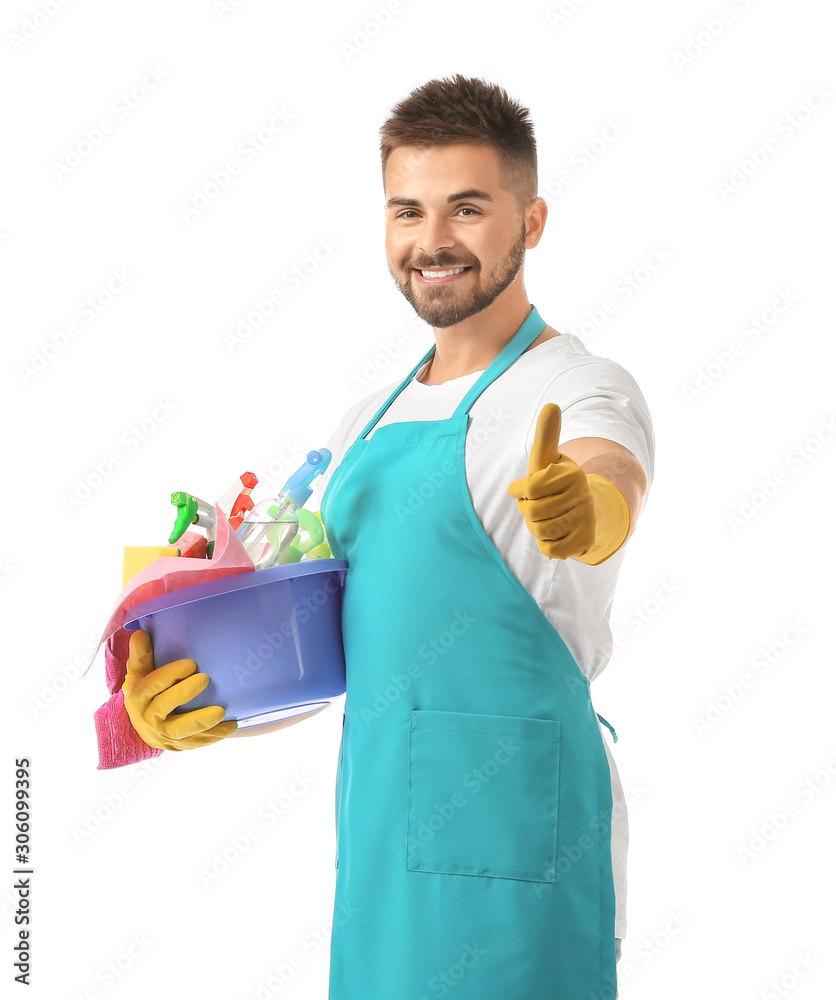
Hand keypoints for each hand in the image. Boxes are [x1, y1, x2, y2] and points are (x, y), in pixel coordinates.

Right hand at [122, 630, 237, 750]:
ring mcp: (162, 735)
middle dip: (184, 693)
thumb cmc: (144, 689)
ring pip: (181, 731)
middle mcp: (147, 718)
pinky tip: (231, 726)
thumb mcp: (138, 672)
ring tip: (221, 712)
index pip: (152, 685)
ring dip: (202, 722)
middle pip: (164, 706)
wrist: (141, 725)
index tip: (190, 664)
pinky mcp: (176, 746)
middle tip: (205, 679)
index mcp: (137, 696)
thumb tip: (141, 632)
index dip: (170, 674)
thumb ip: (142, 654)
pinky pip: (195, 743)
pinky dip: (214, 736)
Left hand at [507, 403, 596, 559]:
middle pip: (531, 512)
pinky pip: (550, 550)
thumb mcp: (549, 459)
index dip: (520, 491)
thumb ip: (546, 436)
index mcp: (571, 473)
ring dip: (536, 527)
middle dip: (527, 510)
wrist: (583, 511)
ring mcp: (585, 520)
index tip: (524, 488)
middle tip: (537, 505)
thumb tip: (551, 405)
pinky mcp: (584, 543)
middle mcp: (582, 496)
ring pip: (539, 531)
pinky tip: (556, 534)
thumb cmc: (555, 483)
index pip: (528, 488)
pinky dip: (546, 545)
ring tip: (547, 518)